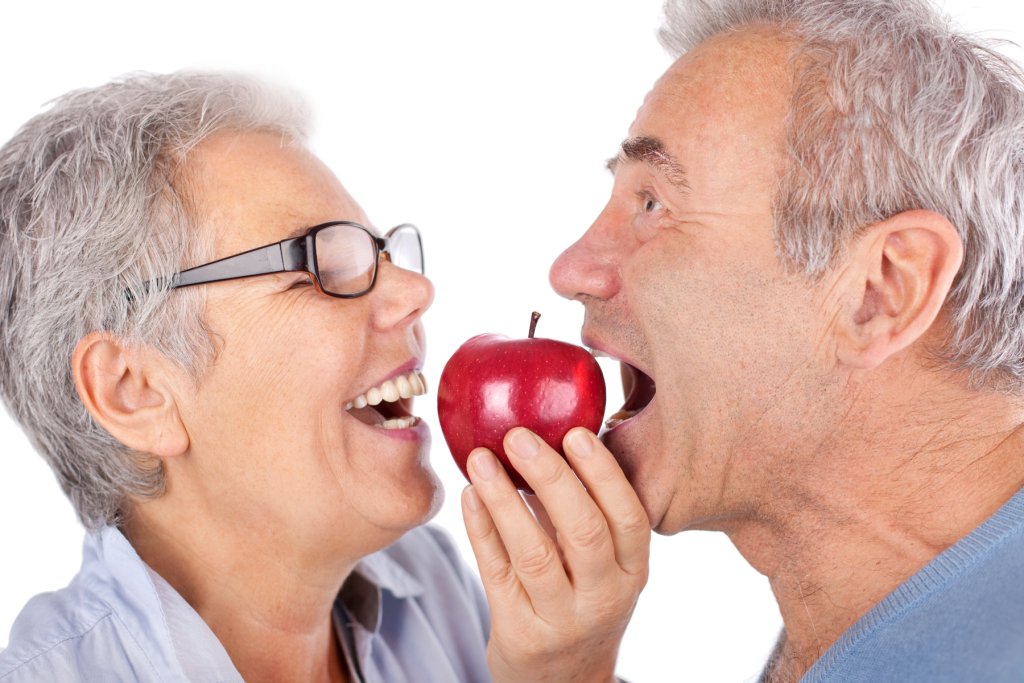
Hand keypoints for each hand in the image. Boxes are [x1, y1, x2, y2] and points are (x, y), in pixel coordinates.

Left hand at [461, 426, 649, 682]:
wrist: (563, 682)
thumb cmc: (582, 600)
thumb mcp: (604, 565)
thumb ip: (586, 510)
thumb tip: (552, 432)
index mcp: (633, 571)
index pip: (628, 516)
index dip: (603, 473)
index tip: (575, 432)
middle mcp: (604, 597)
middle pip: (583, 531)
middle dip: (550, 477)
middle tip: (518, 435)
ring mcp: (561, 619)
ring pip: (534, 553)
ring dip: (504, 499)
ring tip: (480, 458)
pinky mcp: (518, 632)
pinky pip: (496, 573)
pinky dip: (481, 529)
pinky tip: (469, 495)